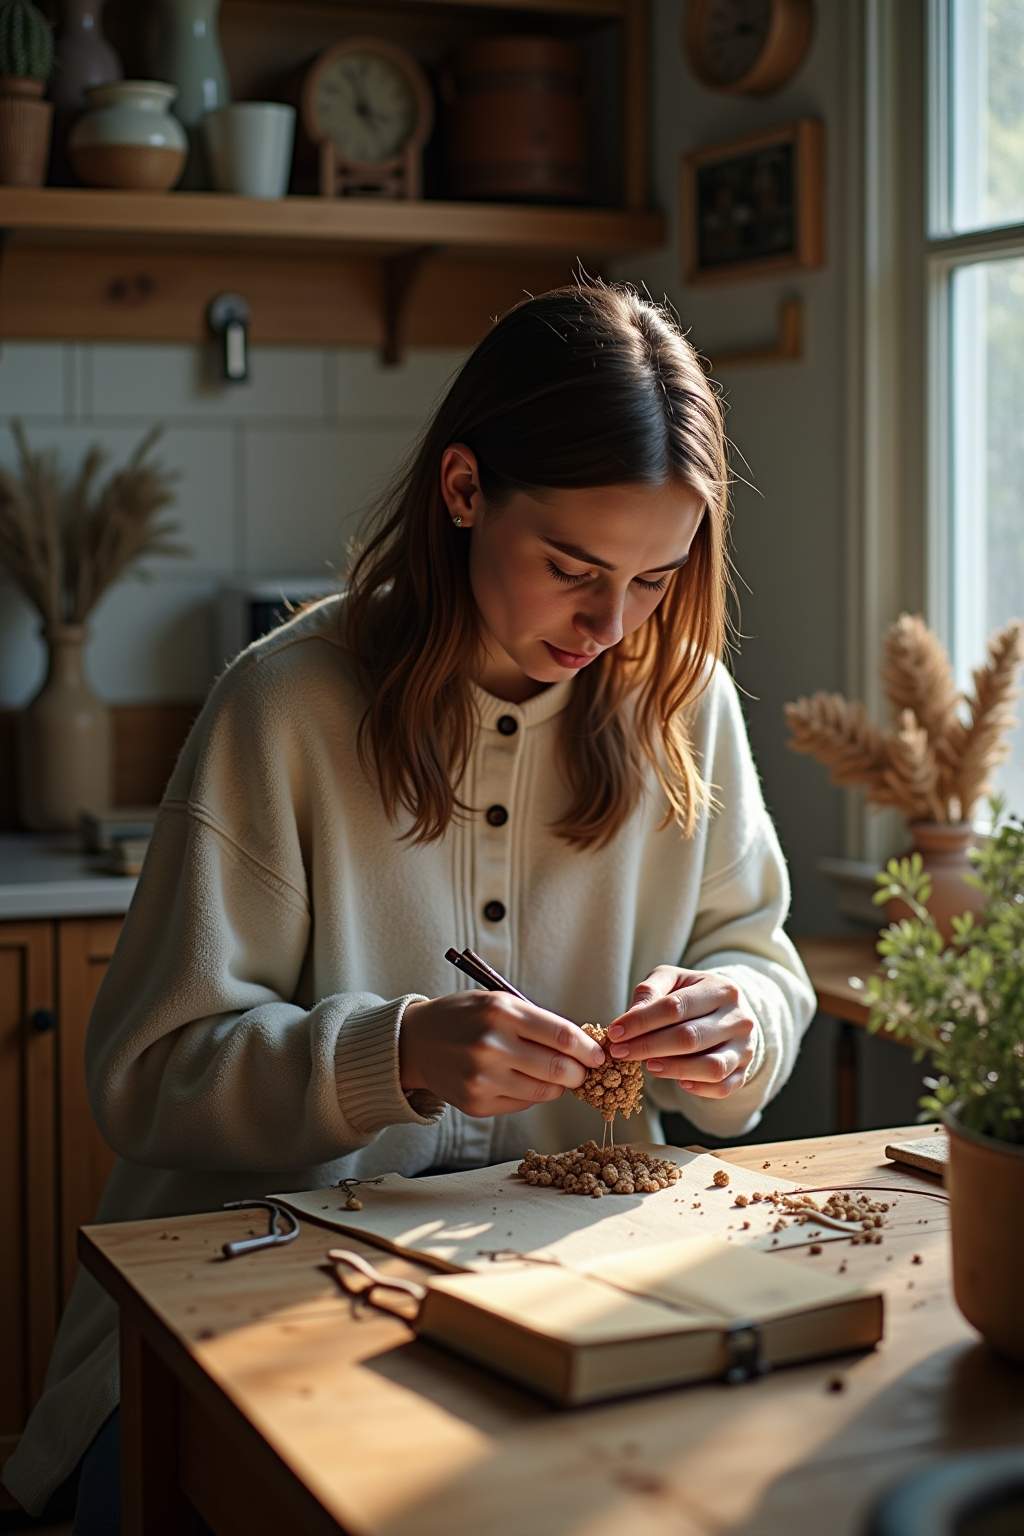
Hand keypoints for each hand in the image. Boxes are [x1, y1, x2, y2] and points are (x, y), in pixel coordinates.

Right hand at [399, 992, 605, 1117]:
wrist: (416, 1041)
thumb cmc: (464, 1017)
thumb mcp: (497, 1002)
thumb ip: (536, 1022)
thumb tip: (580, 1046)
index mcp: (501, 1012)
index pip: (561, 1035)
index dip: (587, 1049)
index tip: (598, 1055)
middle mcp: (492, 1046)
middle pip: (558, 1068)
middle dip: (579, 1072)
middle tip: (583, 1070)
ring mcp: (483, 1078)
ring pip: (544, 1091)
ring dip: (559, 1086)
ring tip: (556, 1076)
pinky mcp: (477, 1103)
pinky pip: (523, 1103)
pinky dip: (533, 1094)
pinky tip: (524, 1081)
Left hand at [604, 967, 755, 1098]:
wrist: (731, 1012)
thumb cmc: (694, 995)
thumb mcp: (674, 981)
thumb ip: (651, 991)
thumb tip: (630, 1016)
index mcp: (721, 989)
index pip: (676, 1006)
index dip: (641, 1021)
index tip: (615, 1033)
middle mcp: (738, 1018)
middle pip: (690, 1037)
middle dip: (649, 1046)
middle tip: (621, 1053)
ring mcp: (745, 1047)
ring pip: (710, 1066)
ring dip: (673, 1069)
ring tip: (648, 1066)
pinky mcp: (744, 1070)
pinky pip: (723, 1087)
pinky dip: (699, 1088)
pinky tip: (679, 1082)